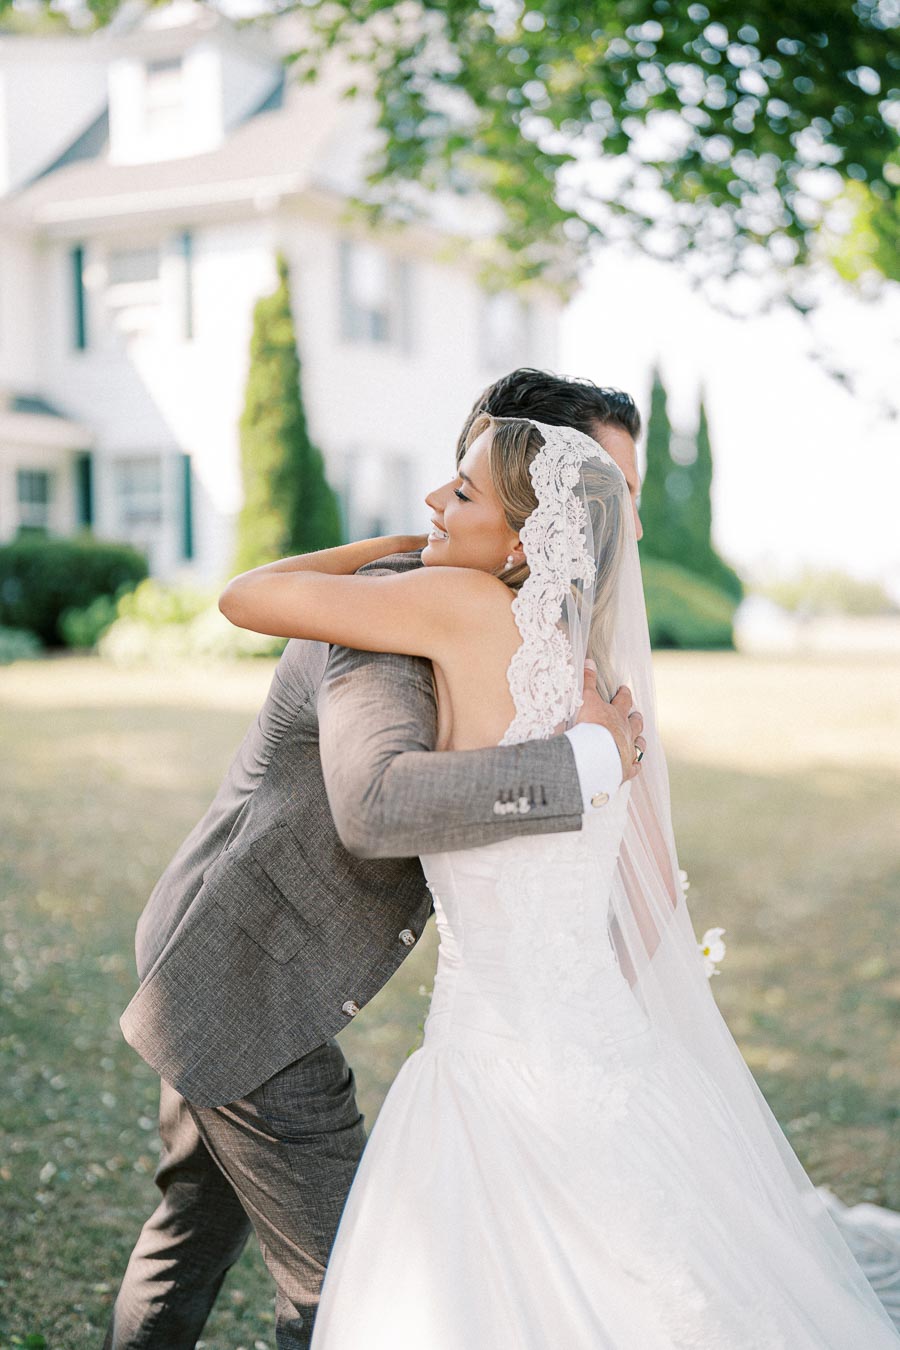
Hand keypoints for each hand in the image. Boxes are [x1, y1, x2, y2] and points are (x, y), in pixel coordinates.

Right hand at [574, 661, 645, 781]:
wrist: (594, 756)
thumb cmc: (589, 726)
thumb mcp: (585, 699)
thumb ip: (587, 681)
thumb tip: (590, 661)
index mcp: (615, 715)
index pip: (623, 701)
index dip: (624, 694)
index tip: (624, 689)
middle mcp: (626, 732)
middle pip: (635, 722)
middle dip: (635, 717)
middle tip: (636, 714)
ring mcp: (628, 751)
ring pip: (639, 744)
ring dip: (639, 740)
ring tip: (640, 739)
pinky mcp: (626, 769)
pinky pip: (635, 767)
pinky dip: (636, 765)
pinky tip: (637, 766)